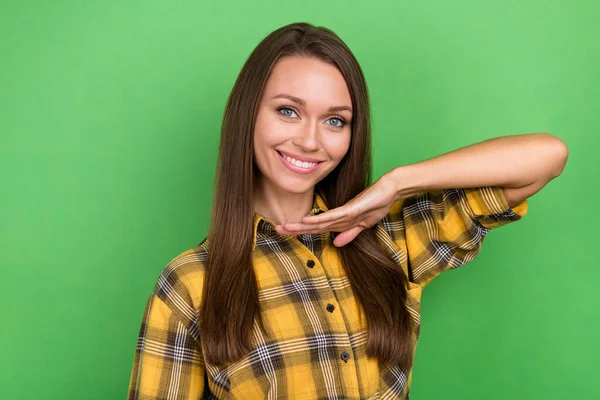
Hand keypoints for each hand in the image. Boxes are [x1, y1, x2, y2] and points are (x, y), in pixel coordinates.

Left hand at [274, 174, 399, 246]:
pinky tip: (306, 221)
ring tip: (285, 227)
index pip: (317, 228)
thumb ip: (349, 234)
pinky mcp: (351, 209)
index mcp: (339, 220)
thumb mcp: (363, 225)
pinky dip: (319, 220)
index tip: (286, 232)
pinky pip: (332, 216)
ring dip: (301, 226)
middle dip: (295, 228)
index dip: (301, 231)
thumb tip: (335, 243)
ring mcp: (344, 212)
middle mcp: (338, 216)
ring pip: (319, 222)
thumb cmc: (376, 204)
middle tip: (276, 228)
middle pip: (313, 225)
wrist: (389, 190)